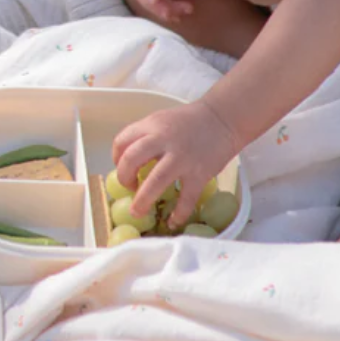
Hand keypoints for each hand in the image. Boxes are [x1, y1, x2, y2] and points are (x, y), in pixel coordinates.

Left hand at [113, 101, 241, 226]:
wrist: (223, 118)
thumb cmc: (191, 121)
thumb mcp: (162, 121)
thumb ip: (147, 137)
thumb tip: (130, 163)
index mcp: (152, 125)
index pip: (122, 142)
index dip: (116, 159)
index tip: (123, 170)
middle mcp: (163, 140)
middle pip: (131, 160)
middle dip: (124, 179)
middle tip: (130, 189)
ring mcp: (181, 157)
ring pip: (155, 182)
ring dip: (143, 200)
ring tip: (138, 212)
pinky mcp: (199, 173)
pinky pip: (185, 198)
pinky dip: (178, 214)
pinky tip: (174, 221)